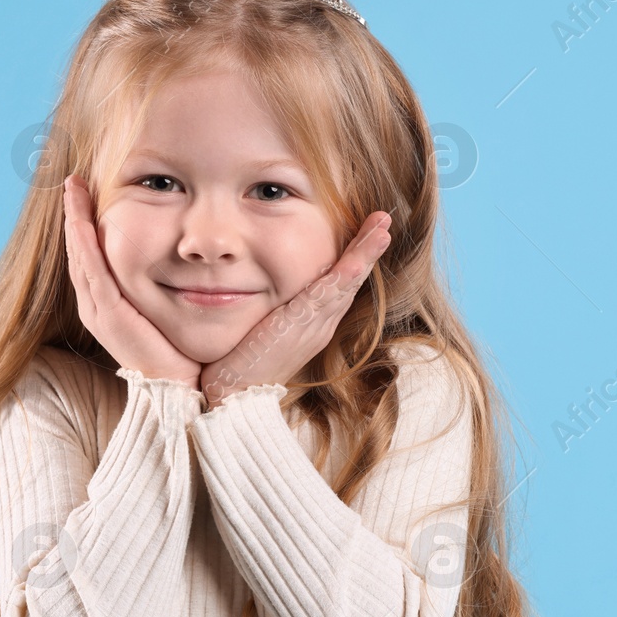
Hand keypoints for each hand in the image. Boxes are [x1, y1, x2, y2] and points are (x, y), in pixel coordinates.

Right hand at [62, 173, 203, 388]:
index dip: (83, 224)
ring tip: (73, 189)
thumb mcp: (164, 311)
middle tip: (73, 181)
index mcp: (105, 306)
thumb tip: (181, 258)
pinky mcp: (109, 314)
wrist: (177, 390)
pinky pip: (92, 270)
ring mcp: (98, 311)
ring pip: (79, 255)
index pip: (89, 257)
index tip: (85, 194)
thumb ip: (161, 287)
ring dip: (74, 219)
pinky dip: (83, 242)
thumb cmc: (177, 353)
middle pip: (77, 251)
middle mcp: (95, 307)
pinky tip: (81, 218)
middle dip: (73, 214)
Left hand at [199, 211, 392, 407]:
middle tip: (384, 219)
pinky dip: (349, 270)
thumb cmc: (239, 364)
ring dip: (367, 252)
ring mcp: (314, 325)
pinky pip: (330, 293)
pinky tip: (361, 254)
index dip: (354, 259)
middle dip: (369, 248)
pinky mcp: (301, 325)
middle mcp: (320, 325)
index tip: (364, 233)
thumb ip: (268, 310)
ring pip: (347, 283)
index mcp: (313, 325)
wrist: (233, 397)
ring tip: (383, 225)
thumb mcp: (260, 329)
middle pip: (351, 281)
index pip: (338, 285)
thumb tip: (259, 287)